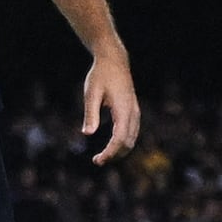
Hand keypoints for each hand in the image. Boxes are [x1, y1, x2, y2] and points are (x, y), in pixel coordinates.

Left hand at [76, 43, 141, 162]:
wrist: (114, 61)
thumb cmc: (100, 75)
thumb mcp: (91, 92)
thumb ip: (90, 113)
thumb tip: (87, 134)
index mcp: (123, 110)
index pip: (120, 139)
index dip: (110, 152)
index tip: (98, 160)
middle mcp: (133, 113)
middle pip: (128, 142)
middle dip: (114, 155)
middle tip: (97, 161)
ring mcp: (135, 112)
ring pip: (132, 139)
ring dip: (120, 150)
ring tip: (103, 157)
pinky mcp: (133, 111)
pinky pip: (131, 132)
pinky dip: (123, 142)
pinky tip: (112, 146)